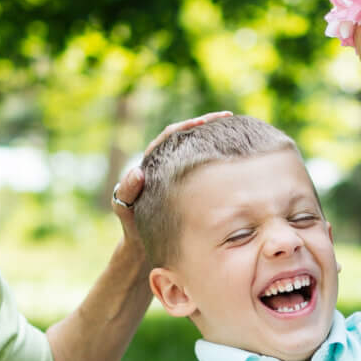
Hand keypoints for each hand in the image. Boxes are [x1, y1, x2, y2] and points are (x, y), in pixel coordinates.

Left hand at [112, 111, 233, 246]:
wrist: (144, 243)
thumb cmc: (132, 226)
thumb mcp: (124, 209)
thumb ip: (127, 191)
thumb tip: (137, 172)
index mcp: (151, 162)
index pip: (170, 136)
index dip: (186, 126)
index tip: (203, 122)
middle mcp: (165, 163)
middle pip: (187, 136)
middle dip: (207, 124)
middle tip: (227, 116)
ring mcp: (178, 174)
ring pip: (197, 150)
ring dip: (214, 139)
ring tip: (235, 132)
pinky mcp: (188, 186)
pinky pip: (203, 169)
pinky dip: (216, 162)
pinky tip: (232, 161)